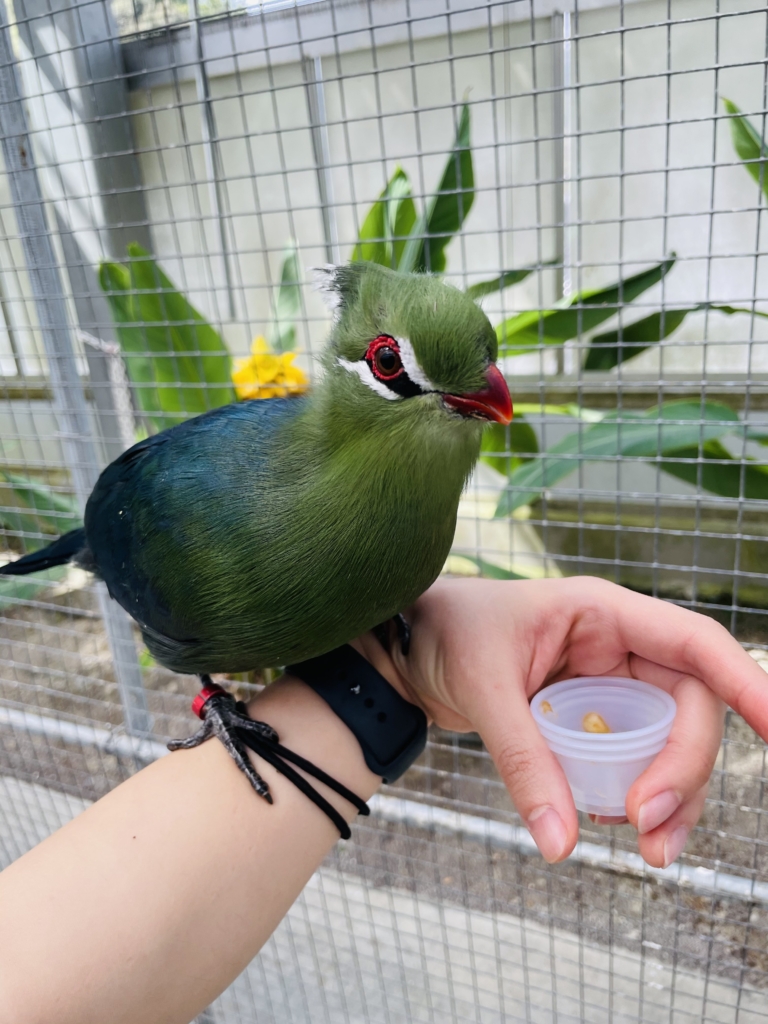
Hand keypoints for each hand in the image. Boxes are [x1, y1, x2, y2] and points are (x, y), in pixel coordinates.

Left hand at [356, 576, 767, 867]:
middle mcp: (617, 648)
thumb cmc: (444, 633)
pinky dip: (635, 797)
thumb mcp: (484, 687)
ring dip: (671, 797)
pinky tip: (611, 822)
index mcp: (603, 614)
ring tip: (648, 848)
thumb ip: (523, 758)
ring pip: (667, 744)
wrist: (405, 645)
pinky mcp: (590, 720)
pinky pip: (632, 761)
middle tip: (647, 825)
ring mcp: (607, 687)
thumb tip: (560, 841)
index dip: (748, 684)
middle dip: (684, 771)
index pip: (695, 643)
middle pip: (688, 710)